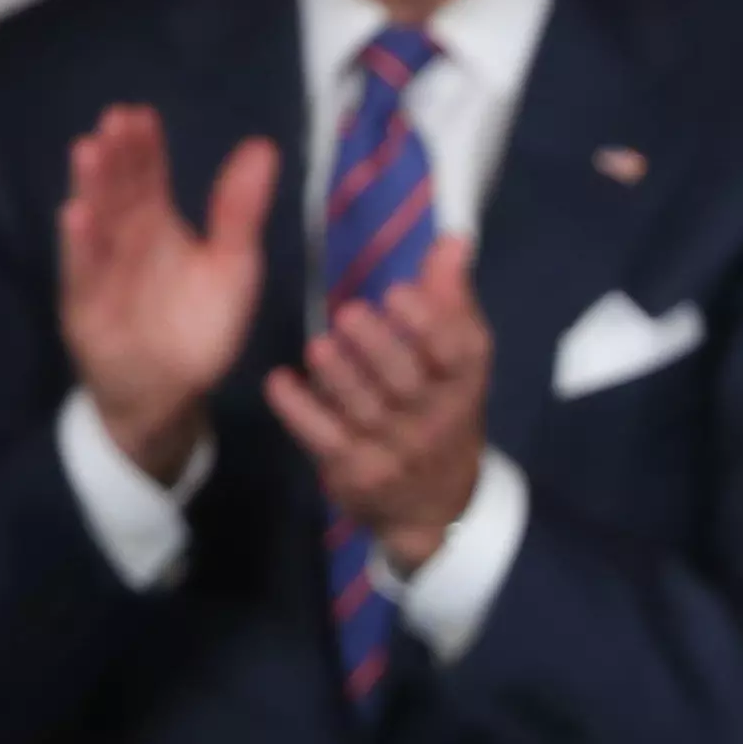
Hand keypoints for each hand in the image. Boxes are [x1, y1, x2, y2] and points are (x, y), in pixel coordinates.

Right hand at [59, 107, 279, 472]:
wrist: (169, 392)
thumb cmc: (197, 326)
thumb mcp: (232, 266)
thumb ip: (240, 210)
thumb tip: (262, 146)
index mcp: (156, 223)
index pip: (147, 176)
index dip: (144, 147)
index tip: (141, 115)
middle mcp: (124, 239)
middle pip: (118, 190)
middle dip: (115, 157)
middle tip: (115, 121)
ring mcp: (102, 270)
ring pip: (96, 221)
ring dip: (91, 187)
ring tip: (88, 150)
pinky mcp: (87, 306)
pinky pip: (83, 272)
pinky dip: (80, 245)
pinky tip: (76, 214)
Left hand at [264, 234, 493, 566]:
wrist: (433, 504)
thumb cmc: (441, 409)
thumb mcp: (457, 360)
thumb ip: (449, 298)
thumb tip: (452, 239)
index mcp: (463, 382)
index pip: (456, 353)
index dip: (429, 323)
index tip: (397, 292)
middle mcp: (433, 418)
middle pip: (407, 383)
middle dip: (379, 348)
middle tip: (349, 313)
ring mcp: (394, 451)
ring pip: (364, 411)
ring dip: (339, 378)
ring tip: (319, 348)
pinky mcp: (355, 473)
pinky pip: (323, 439)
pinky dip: (298, 411)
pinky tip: (279, 383)